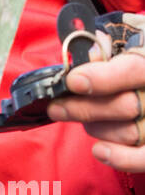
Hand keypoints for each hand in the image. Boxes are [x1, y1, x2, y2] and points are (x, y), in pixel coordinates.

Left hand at [47, 34, 144, 171]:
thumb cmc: (139, 51)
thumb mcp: (130, 36)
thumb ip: (109, 45)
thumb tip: (87, 56)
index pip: (134, 70)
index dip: (103, 77)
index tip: (73, 81)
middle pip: (125, 106)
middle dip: (84, 108)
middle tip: (57, 107)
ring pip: (128, 133)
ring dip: (96, 128)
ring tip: (84, 119)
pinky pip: (144, 158)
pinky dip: (121, 158)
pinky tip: (99, 151)